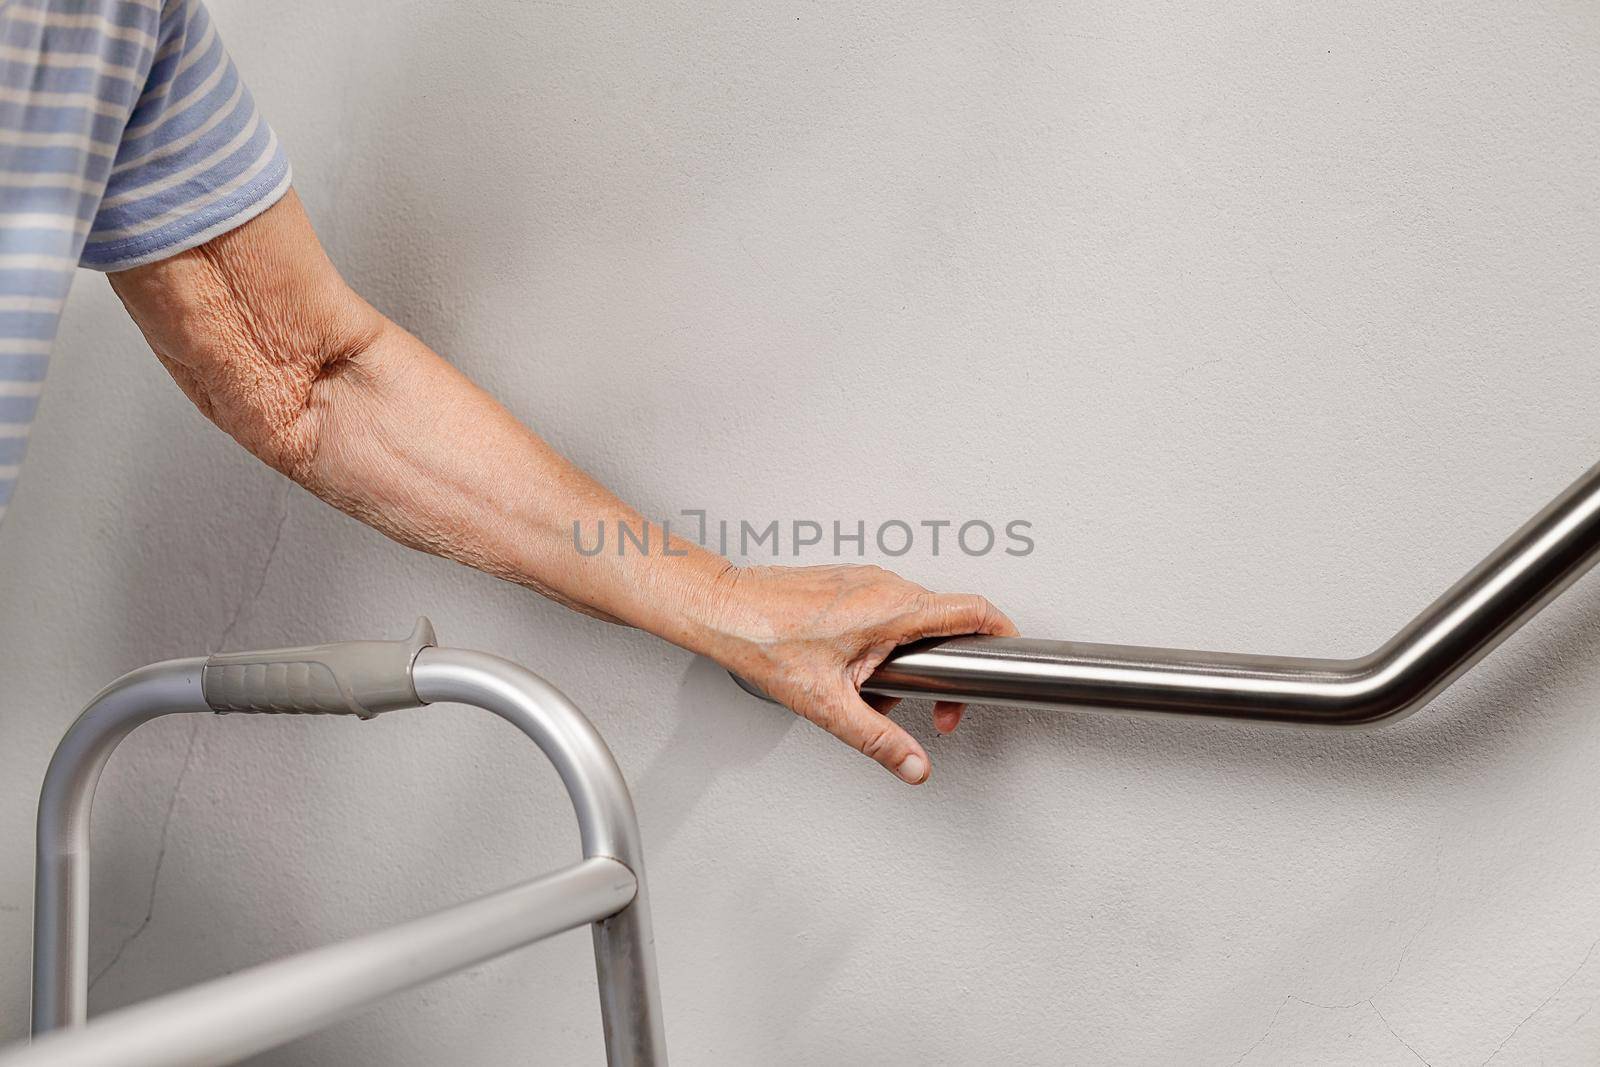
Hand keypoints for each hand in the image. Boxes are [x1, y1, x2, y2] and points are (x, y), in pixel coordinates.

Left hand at [696, 564, 1018, 783]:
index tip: (1012, 653)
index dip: (1002, 632)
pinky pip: (884, 612)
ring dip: (908, 661)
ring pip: (912, 620)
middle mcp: (885, 586)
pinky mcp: (847, 584)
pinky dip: (883, 645)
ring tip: (878, 693)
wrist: (725, 609)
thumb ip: (880, 740)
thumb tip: (914, 766)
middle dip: (946, 670)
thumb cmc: (767, 642)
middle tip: (935, 710)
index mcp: (894, 609)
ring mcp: (865, 581)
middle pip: (946, 621)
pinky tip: (853, 671)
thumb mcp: (829, 705)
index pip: (973, 609)